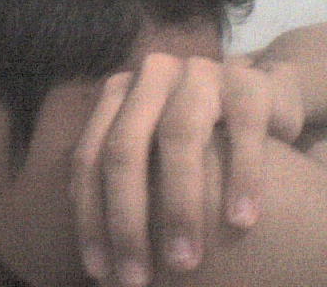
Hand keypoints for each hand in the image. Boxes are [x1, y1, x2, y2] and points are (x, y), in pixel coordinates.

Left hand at [69, 53, 304, 285]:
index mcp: (117, 96)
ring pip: (178, 137)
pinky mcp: (245, 83)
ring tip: (183, 260)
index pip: (89, 157)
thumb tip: (94, 241)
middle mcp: (149, 79)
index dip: (90, 215)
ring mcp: (196, 75)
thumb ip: (119, 178)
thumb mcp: (149, 148)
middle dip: (127, 218)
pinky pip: (243, 130)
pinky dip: (241, 177)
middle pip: (124, 148)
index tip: (99, 268)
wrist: (253, 98)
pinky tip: (240, 221)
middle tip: (136, 277)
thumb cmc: (191, 136)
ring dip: (179, 204)